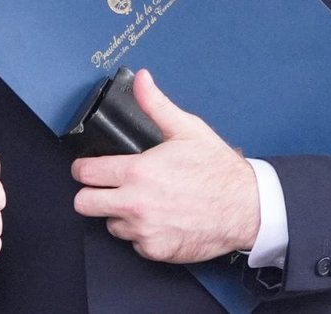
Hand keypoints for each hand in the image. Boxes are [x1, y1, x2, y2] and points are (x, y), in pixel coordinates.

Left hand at [71, 68, 258, 262]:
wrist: (247, 208)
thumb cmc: (218, 170)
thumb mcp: (186, 129)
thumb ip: (156, 104)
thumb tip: (141, 79)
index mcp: (137, 172)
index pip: (85, 173)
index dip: (83, 168)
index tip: (87, 168)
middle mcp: (135, 204)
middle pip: (84, 204)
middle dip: (91, 194)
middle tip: (105, 188)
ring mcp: (144, 230)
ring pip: (110, 224)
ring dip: (119, 214)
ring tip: (140, 203)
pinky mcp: (156, 250)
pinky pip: (134, 243)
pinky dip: (141, 234)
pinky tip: (158, 219)